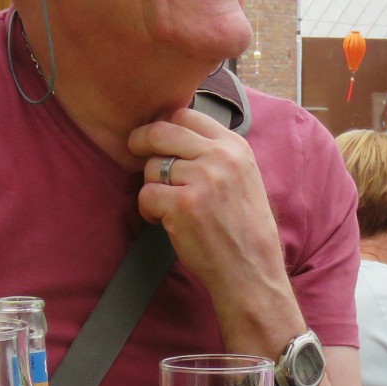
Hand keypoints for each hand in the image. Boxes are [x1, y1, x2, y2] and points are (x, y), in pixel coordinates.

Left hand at [130, 108, 289, 302]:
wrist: (251, 270)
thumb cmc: (244, 228)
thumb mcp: (244, 177)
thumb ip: (216, 153)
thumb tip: (176, 132)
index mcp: (235, 146)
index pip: (186, 115)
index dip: (164, 125)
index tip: (156, 138)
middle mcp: (220, 157)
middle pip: (161, 132)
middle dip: (140, 141)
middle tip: (135, 151)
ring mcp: (201, 180)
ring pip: (151, 167)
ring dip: (152, 188)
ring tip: (169, 207)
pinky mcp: (182, 205)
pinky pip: (146, 195)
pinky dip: (149, 211)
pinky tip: (166, 222)